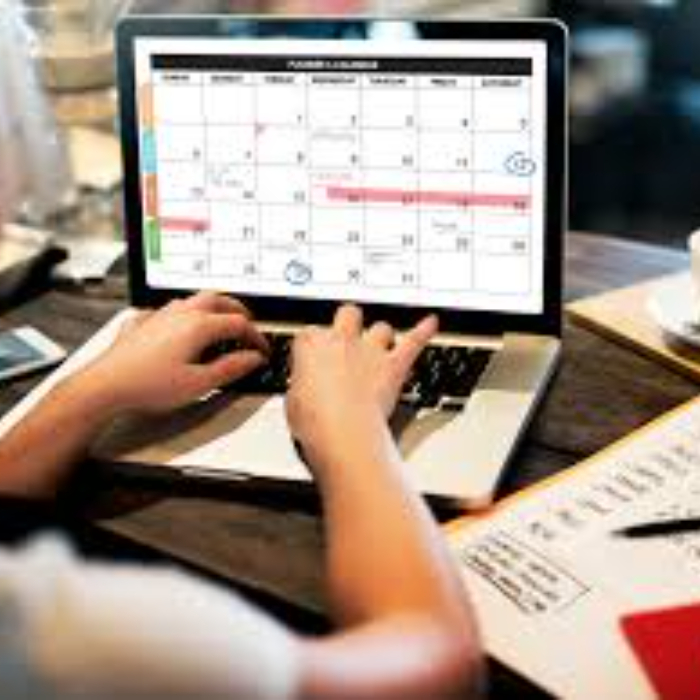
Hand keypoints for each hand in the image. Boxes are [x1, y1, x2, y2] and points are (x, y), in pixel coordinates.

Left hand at [77, 291, 268, 415]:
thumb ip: (231, 368)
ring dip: (210, 307)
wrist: (105, 385)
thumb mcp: (199, 383)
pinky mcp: (140, 324)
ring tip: (217, 320)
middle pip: (217, 299)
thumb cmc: (148, 386)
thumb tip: (252, 359)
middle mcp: (180, 314)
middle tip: (247, 322)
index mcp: (199, 326)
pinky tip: (175, 326)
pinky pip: (164, 311)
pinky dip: (179, 315)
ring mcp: (158, 316)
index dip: (256, 336)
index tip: (262, 350)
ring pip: (191, 300)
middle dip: (237, 309)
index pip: (239, 324)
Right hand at [286, 304, 436, 475]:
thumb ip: (301, 386)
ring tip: (382, 343)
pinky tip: (430, 323)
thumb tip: (303, 390)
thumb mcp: (292, 401)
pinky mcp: (394, 366)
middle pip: (348, 313)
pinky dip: (424, 331)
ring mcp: (371, 351)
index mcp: (311, 345)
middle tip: (348, 333)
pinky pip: (414, 341)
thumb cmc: (315, 421)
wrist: (342, 433)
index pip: (310, 334)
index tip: (313, 360)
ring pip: (382, 327)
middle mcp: (342, 340)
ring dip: (382, 335)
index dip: (313, 347)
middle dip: (349, 321)